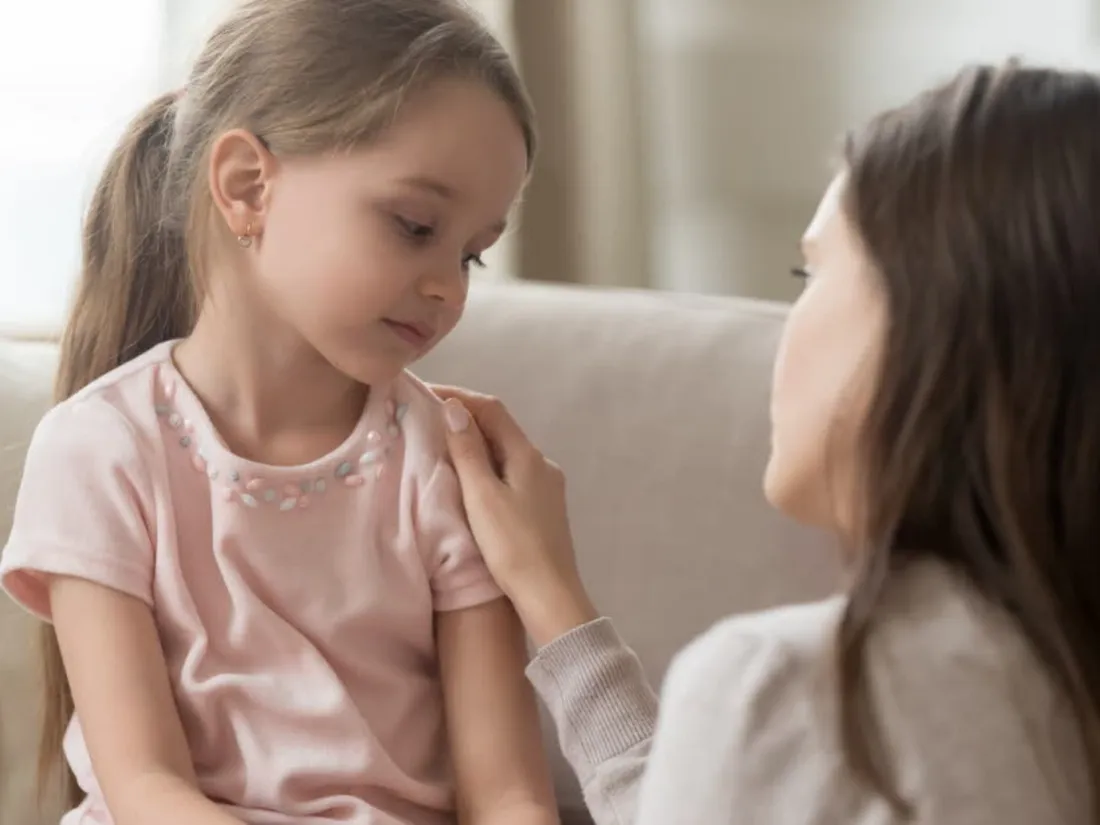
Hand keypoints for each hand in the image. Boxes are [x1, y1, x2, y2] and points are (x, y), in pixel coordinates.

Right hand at [434, 385, 597, 646]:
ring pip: (506, 452)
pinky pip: (511, 473)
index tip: (426, 394)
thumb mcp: (482, 496)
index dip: (459, 396)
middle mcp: (542, 464)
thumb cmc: (512, 546)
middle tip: (428, 419)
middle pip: (501, 428)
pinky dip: (488, 467)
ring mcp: (546, 486)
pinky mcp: (544, 508)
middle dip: (466, 419)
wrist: (550, 595)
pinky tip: (471, 482)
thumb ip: (468, 451)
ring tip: (443, 448)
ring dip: (476, 444)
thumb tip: (455, 408)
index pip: (492, 409)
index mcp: (528, 455)